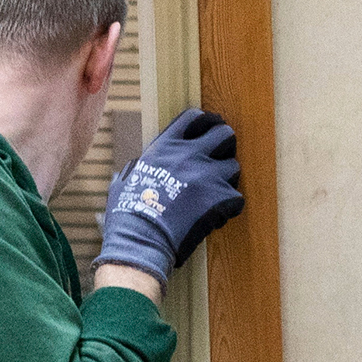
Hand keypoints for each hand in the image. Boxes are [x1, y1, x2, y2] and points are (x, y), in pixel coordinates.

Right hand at [97, 108, 243, 287]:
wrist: (140, 242)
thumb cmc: (126, 216)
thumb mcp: (124, 182)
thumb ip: (139, 168)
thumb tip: (137, 168)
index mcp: (165, 147)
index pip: (194, 118)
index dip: (205, 124)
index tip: (208, 132)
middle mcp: (189, 155)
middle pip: (225, 134)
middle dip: (224, 147)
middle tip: (218, 162)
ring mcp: (207, 175)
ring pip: (234, 168)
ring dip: (226, 182)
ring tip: (213, 197)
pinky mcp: (220, 199)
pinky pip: (236, 199)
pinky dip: (227, 210)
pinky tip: (214, 219)